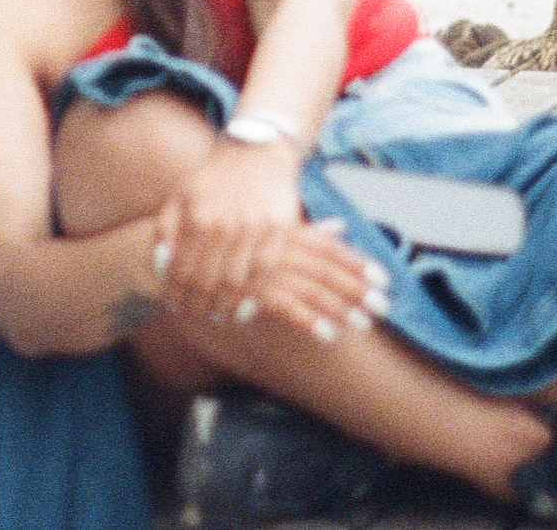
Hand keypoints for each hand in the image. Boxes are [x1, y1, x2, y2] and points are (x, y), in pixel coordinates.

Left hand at [153, 136, 306, 319]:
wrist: (256, 154)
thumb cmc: (213, 178)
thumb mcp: (180, 195)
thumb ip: (167, 228)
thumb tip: (161, 264)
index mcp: (197, 217)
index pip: (182, 267)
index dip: (175, 292)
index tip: (171, 305)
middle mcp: (225, 225)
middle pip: (208, 280)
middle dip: (198, 304)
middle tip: (193, 316)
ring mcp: (255, 228)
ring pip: (237, 281)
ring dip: (224, 305)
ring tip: (215, 317)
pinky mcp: (280, 230)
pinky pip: (266, 272)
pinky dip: (254, 295)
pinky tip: (243, 309)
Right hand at [183, 218, 384, 343]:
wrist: (170, 245)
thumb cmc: (220, 233)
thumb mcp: (263, 223)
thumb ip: (305, 229)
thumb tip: (341, 226)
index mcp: (281, 228)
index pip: (327, 245)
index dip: (356, 262)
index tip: (385, 279)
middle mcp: (273, 244)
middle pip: (325, 268)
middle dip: (357, 289)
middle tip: (386, 307)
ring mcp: (260, 265)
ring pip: (310, 287)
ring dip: (340, 307)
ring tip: (366, 324)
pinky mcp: (247, 287)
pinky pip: (283, 305)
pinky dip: (307, 320)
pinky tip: (327, 335)